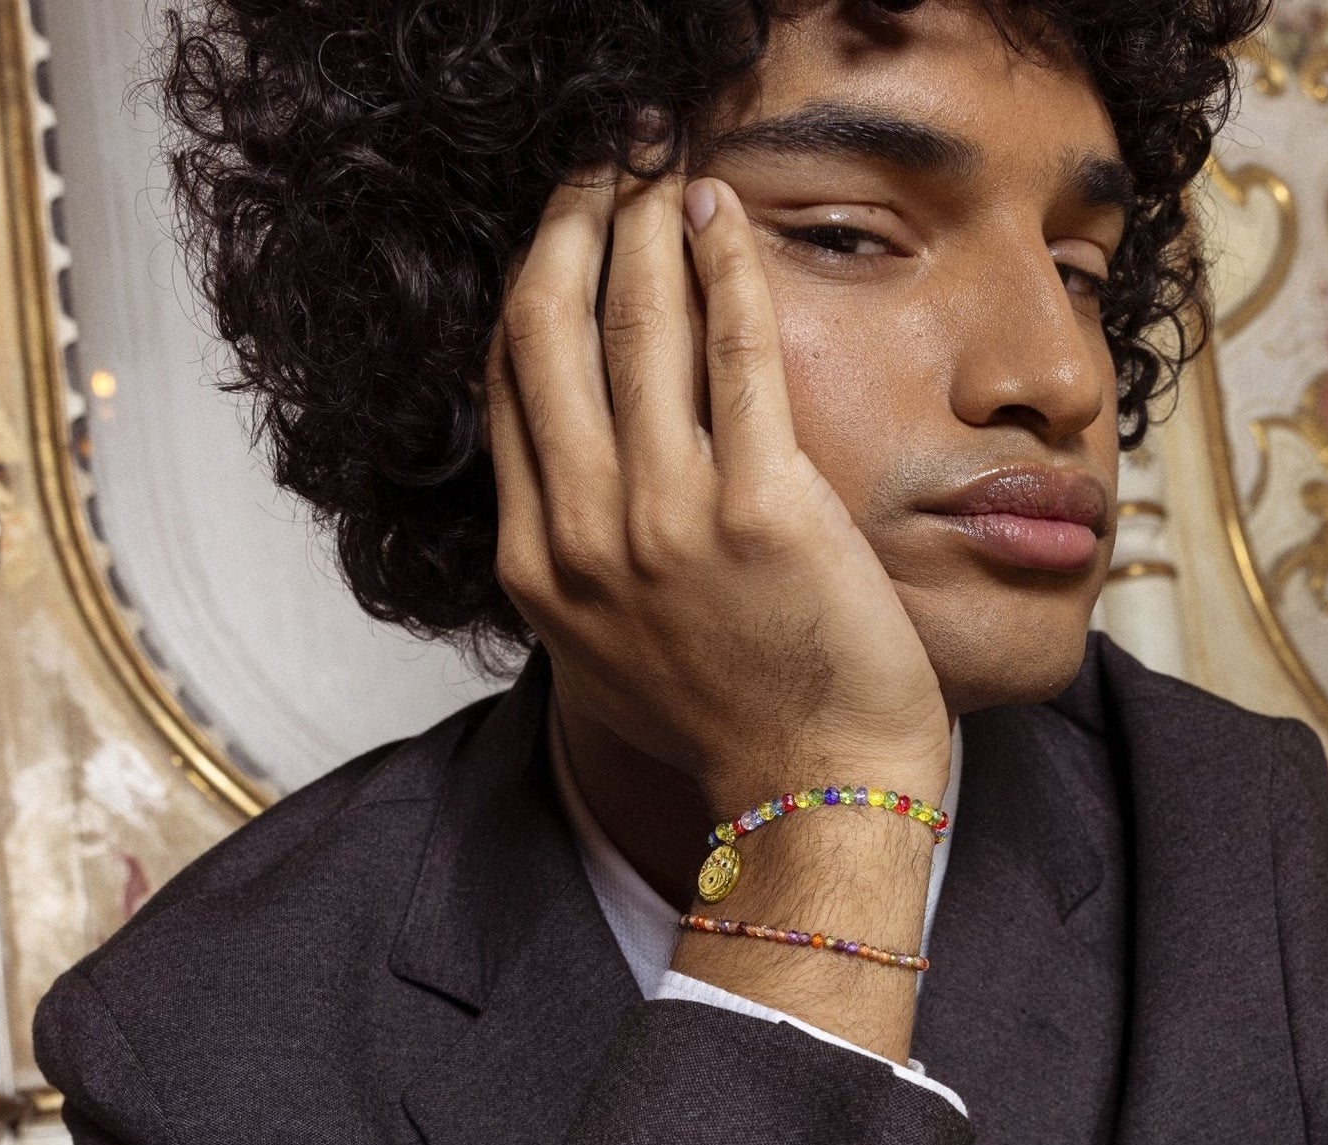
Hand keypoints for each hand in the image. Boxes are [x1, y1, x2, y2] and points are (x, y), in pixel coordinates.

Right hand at [487, 171, 951, 816]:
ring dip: (642, 226)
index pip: (511, 392)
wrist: (816, 792)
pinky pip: (736, 353)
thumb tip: (576, 489)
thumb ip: (581, 568)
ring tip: (659, 168)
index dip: (533, 293)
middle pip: (548, 335)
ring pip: (633, 329)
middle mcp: (586, 538)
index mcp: (542, 571)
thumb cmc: (734, 727)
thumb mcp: (614, 656)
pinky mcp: (763, 509)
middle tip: (600, 169)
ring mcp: (668, 522)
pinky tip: (723, 218)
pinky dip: (725, 270)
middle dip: (567, 228)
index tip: (560, 238)